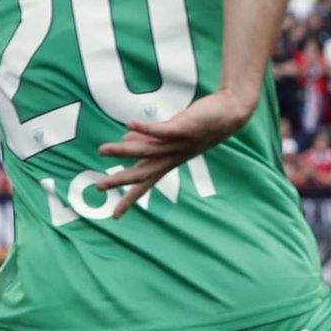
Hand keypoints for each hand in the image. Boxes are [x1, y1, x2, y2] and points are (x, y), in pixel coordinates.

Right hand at [96, 90, 257, 217]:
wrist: (231, 114)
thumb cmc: (199, 124)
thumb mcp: (172, 136)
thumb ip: (148, 139)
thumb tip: (125, 139)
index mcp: (168, 162)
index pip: (145, 185)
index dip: (129, 200)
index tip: (115, 217)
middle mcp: (172, 158)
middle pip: (142, 173)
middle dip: (120, 180)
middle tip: (99, 187)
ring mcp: (178, 144)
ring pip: (147, 151)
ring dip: (123, 151)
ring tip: (102, 150)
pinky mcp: (184, 128)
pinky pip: (162, 130)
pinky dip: (144, 129)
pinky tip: (128, 125)